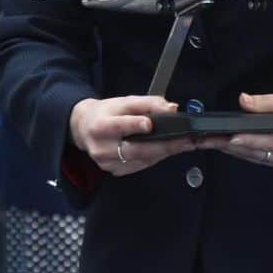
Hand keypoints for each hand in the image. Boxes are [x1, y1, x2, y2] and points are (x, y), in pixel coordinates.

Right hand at [69, 96, 195, 175]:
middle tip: (187, 141)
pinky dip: (156, 157)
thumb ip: (148, 103)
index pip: (118, 126)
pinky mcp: (115, 171)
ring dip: (165, 152)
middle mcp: (102, 147)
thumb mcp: (123, 101)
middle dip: (165, 145)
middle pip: (136, 148)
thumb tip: (171, 108)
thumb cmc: (106, 113)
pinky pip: (141, 165)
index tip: (149, 124)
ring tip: (185, 144)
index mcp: (100, 126)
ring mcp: (108, 163)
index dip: (134, 125)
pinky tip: (167, 150)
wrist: (84, 128)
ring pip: (142, 159)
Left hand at [195, 91, 272, 169]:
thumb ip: (268, 103)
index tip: (227, 137)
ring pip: (250, 157)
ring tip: (208, 141)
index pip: (263, 142)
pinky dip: (239, 150)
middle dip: (226, 145)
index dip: (245, 140)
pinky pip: (255, 157)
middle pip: (251, 152)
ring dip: (229, 149)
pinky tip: (226, 143)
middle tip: (203, 139)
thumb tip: (243, 100)